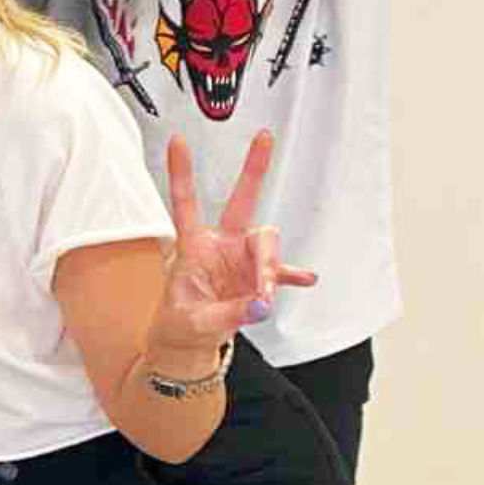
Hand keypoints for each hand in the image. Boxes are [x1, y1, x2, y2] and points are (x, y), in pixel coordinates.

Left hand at [155, 131, 316, 353]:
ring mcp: (241, 259)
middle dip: (252, 169)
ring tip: (264, 296)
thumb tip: (260, 305)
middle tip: (264, 139)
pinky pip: (282, 271)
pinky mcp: (258, 279)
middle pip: (241, 202)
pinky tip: (305, 279)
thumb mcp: (196, 322)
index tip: (178, 141)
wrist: (189, 344)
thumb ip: (230, 314)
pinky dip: (292, 275)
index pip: (185, 204)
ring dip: (268, 267)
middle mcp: (220, 245)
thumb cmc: (182, 324)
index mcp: (192, 248)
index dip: (182, 173)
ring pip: (265, 244)